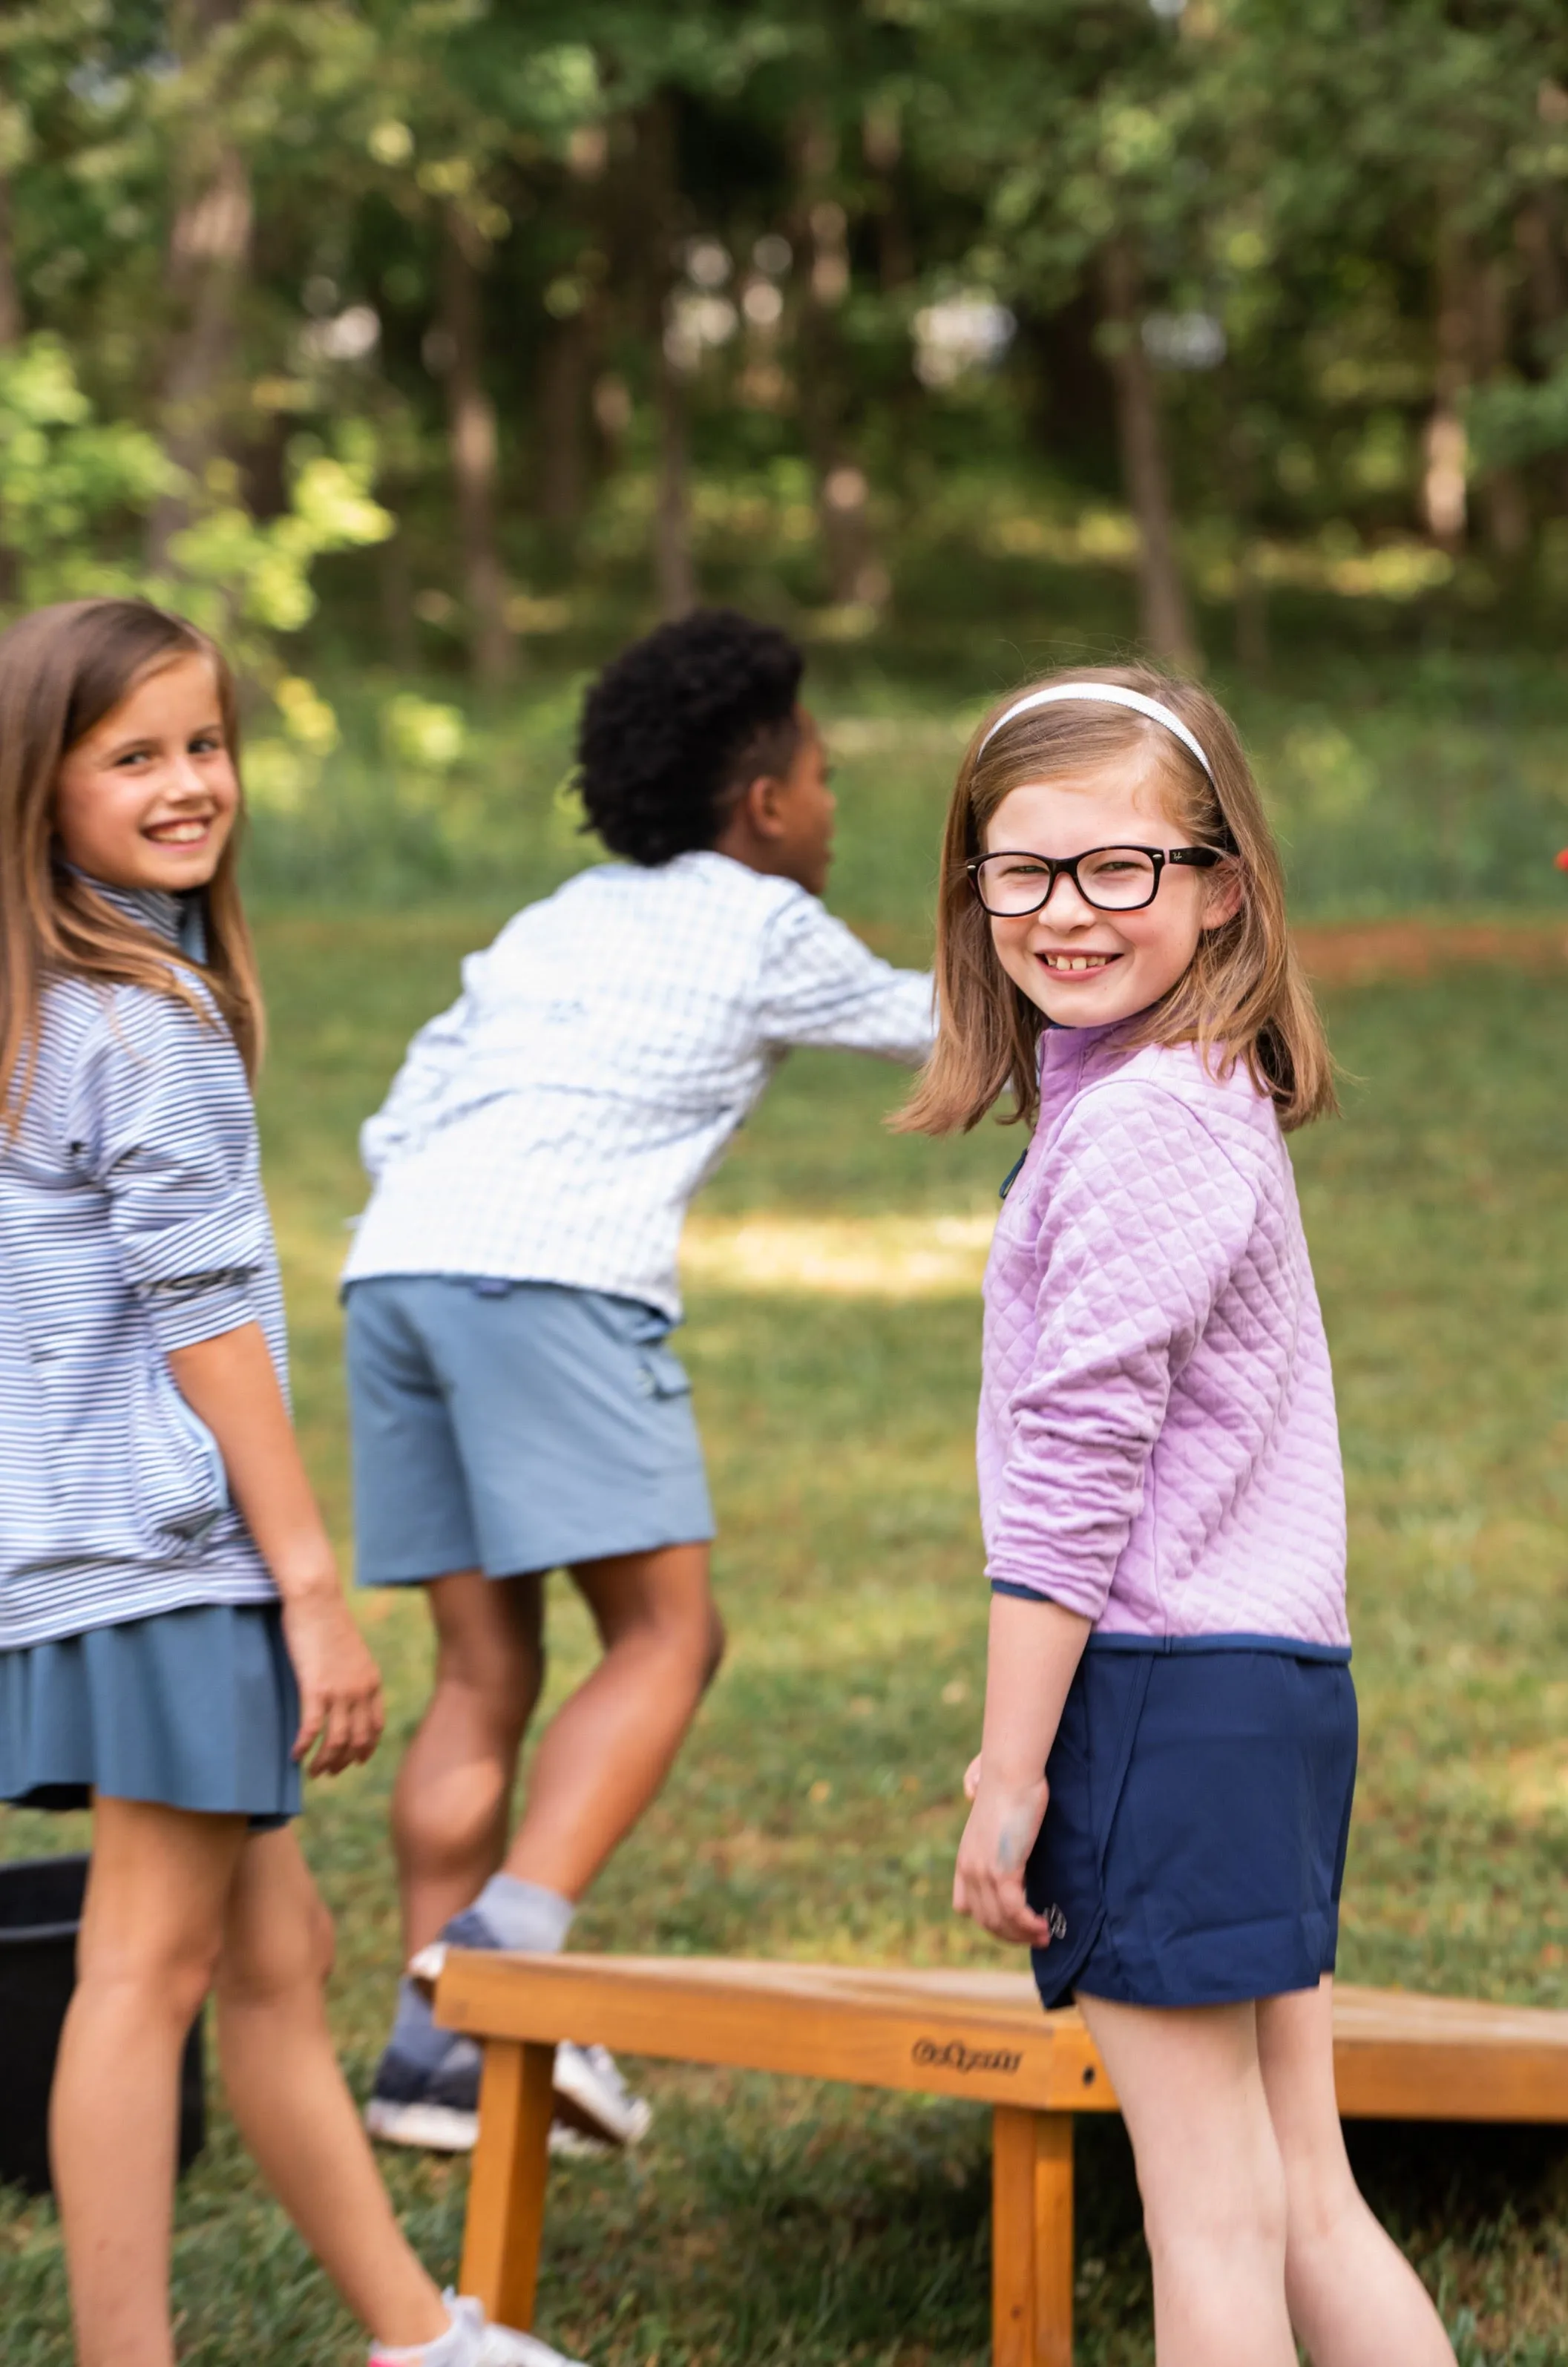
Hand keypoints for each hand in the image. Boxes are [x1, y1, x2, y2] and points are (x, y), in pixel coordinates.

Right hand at [280, 1582, 384, 1776]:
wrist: (317, 1599)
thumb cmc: (329, 1621)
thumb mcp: (351, 1652)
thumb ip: (353, 1675)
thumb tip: (343, 1692)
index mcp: (373, 1681)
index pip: (376, 1727)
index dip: (367, 1749)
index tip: (356, 1761)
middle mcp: (361, 1691)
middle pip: (358, 1740)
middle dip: (344, 1762)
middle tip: (328, 1772)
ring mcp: (339, 1691)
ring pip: (336, 1742)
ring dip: (324, 1762)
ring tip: (313, 1772)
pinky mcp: (315, 1688)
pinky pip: (311, 1729)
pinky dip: (304, 1747)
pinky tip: (294, 1755)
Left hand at [953, 1766, 1054, 1946]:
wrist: (1010, 1774)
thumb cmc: (1009, 1789)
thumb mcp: (996, 1822)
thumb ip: (996, 1839)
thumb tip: (1008, 1847)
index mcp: (965, 1860)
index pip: (967, 1907)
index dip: (990, 1920)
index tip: (1014, 1924)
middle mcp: (969, 1869)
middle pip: (985, 1920)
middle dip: (1012, 1934)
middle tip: (1037, 1938)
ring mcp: (983, 1872)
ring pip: (1000, 1921)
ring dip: (1023, 1934)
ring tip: (1044, 1935)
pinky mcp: (1002, 1871)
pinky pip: (1015, 1912)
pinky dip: (1029, 1924)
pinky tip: (1043, 1926)